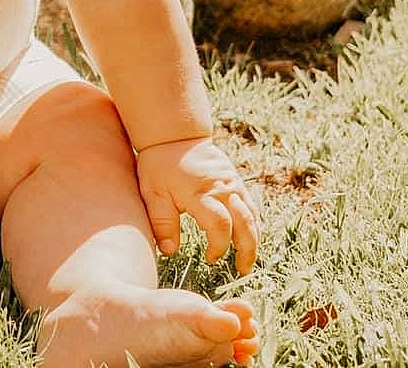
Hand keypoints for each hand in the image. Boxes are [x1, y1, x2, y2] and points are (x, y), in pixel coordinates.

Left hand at [134, 136, 258, 274]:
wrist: (174, 135)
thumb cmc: (160, 166)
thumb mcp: (153, 193)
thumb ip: (162, 223)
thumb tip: (170, 252)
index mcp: (202, 193)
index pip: (220, 226)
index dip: (219, 247)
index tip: (210, 260)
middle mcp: (223, 189)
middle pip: (246, 223)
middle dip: (247, 250)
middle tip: (242, 271)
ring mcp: (233, 184)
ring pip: (253, 216)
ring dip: (254, 240)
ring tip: (247, 261)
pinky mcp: (236, 181)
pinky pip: (251, 206)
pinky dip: (253, 224)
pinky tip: (249, 238)